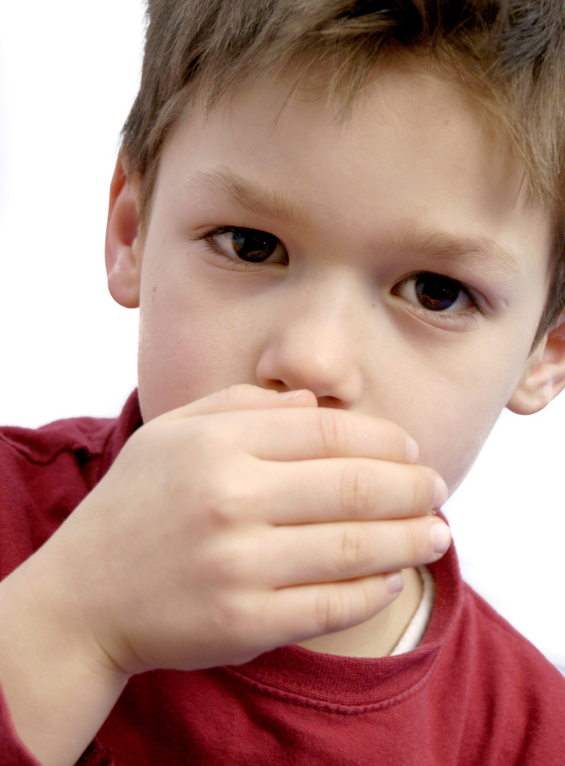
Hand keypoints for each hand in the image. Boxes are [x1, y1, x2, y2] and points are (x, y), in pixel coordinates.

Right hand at [0, 385, 448, 765]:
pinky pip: (333, 605)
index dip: (383, 439)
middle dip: (413, 487)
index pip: (327, 430)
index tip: (411, 448)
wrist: (82, 597)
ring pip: (356, 547)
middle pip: (354, 485)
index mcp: (215, 445)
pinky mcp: (245, 625)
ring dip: (410, 539)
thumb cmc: (135, 505)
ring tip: (438, 533)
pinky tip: (392, 576)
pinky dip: (375, 589)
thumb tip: (315, 402)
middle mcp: (229, 501)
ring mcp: (238, 567)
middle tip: (439, 487)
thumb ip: (241, 404)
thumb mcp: (173, 433)